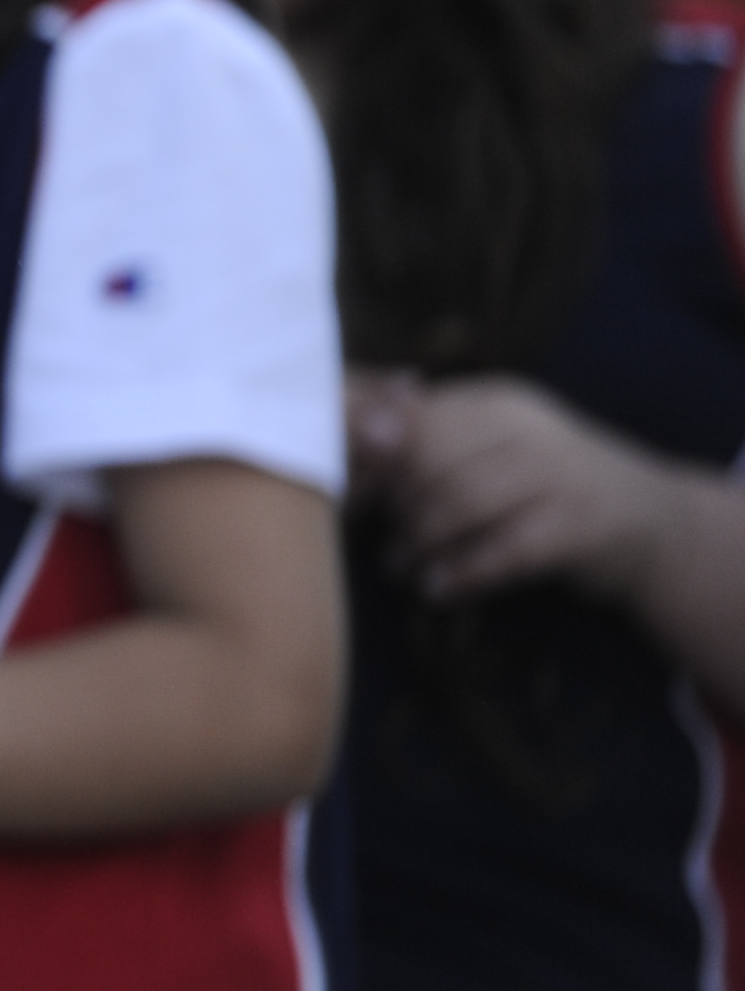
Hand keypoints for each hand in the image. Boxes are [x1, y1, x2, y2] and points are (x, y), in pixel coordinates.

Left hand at [353, 372, 691, 604]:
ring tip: (401, 567)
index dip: (365, 460)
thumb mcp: (487, 450)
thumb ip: (421, 443)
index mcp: (493, 401)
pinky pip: (506, 549)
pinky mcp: (582, 526)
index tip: (341, 494)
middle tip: (379, 537)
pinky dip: (462, 572)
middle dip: (393, 504)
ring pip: (463, 502)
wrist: (652, 520)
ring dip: (419, 542)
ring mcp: (560, 474)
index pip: (411, 417)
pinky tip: (436, 589)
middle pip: (431, 459)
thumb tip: (339, 441)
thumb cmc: (541, 484)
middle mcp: (528, 428)